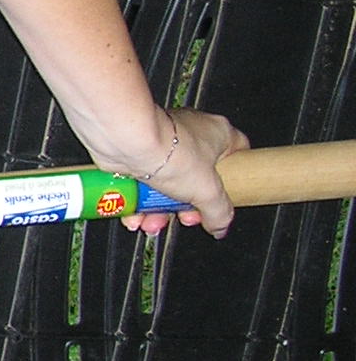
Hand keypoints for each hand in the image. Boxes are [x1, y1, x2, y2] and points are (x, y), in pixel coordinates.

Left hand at [101, 108, 248, 238]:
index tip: (219, 201)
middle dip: (184, 207)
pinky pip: (140, 183)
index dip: (229, 183)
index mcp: (218, 134)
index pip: (235, 158)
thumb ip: (219, 212)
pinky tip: (135, 216)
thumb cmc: (171, 153)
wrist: (126, 143)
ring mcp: (160, 142)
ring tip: (151, 222)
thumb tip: (220, 226)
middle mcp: (189, 135)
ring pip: (164, 185)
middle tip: (181, 217)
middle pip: (194, 180)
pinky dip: (137, 202)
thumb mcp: (208, 192)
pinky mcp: (134, 151)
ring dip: (156, 210)